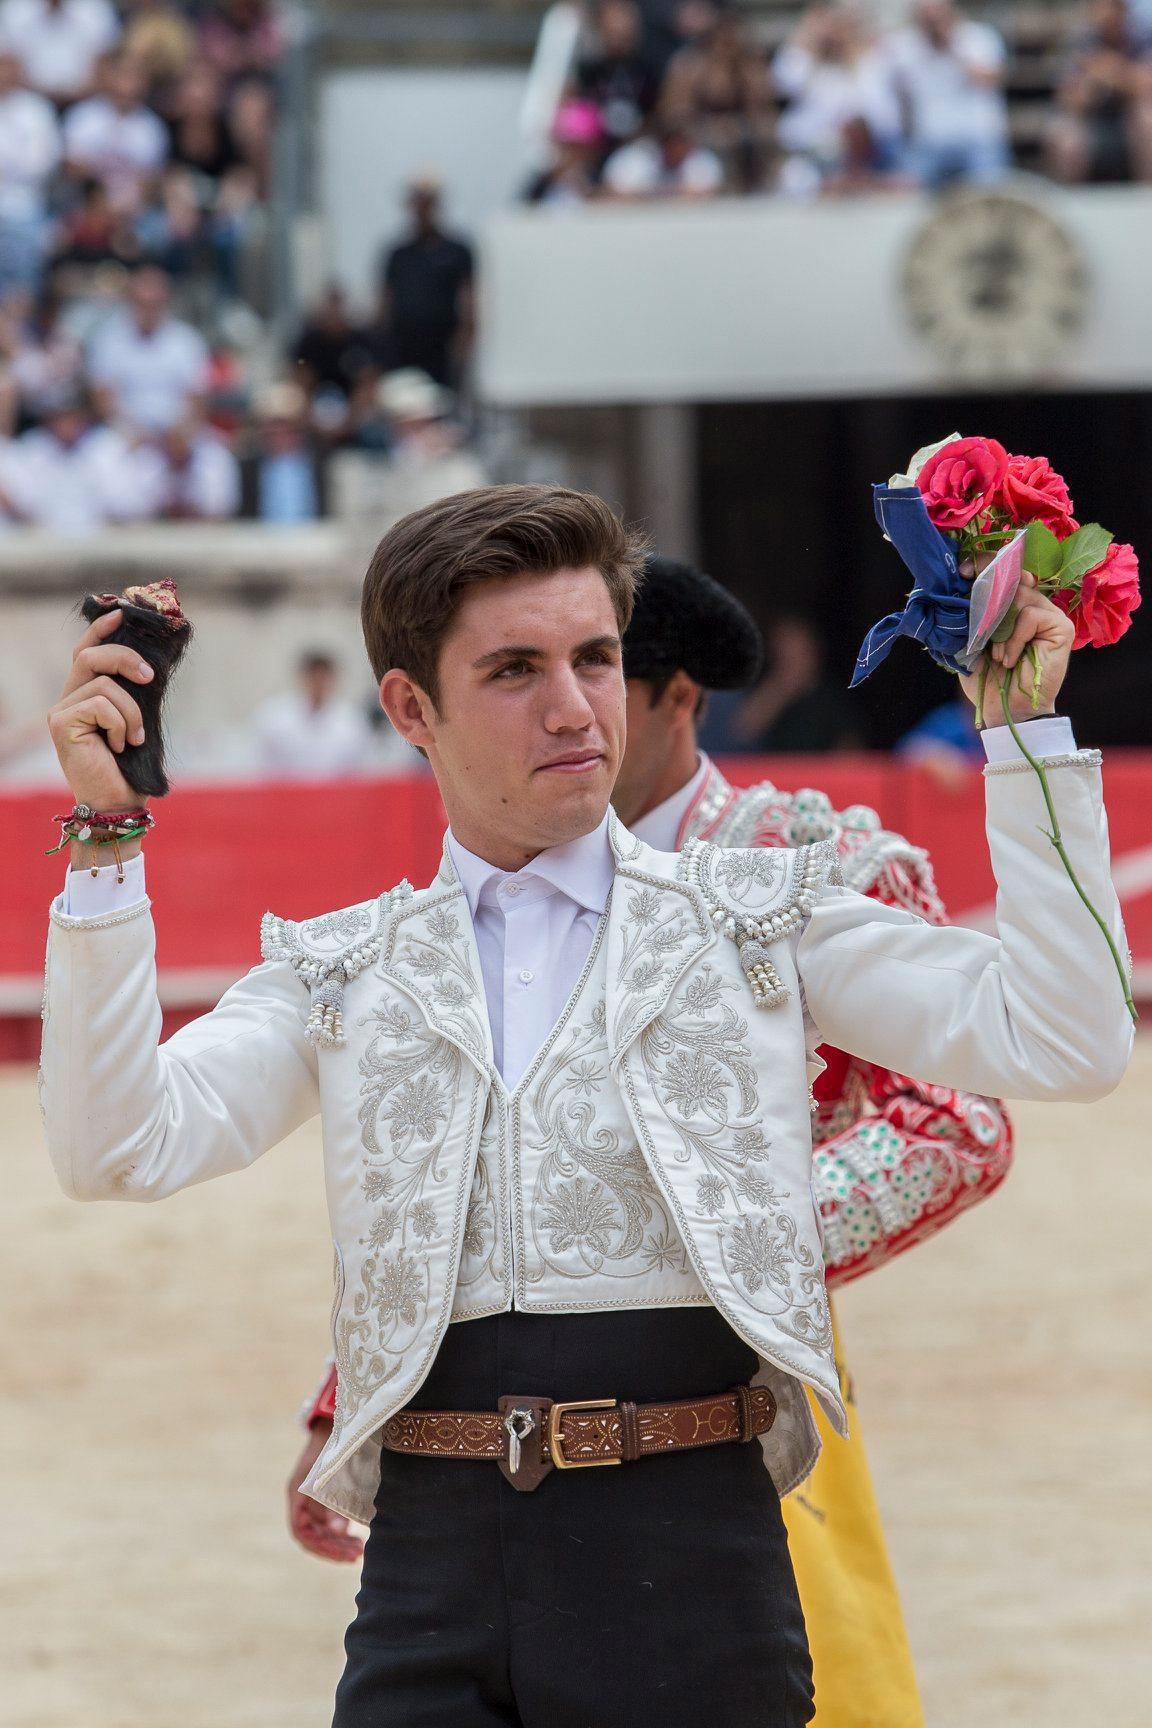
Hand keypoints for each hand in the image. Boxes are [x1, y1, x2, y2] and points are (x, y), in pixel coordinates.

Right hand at [47, 607, 153, 808]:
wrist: (119, 802)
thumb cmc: (131, 767)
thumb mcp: (138, 720)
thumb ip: (135, 693)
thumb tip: (152, 663)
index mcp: (84, 696)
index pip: (86, 653)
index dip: (101, 630)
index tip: (121, 614)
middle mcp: (68, 700)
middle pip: (91, 656)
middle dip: (124, 657)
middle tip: (149, 676)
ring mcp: (61, 712)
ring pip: (104, 684)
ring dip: (132, 711)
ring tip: (135, 739)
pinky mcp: (61, 724)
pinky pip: (100, 703)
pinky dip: (120, 723)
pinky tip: (120, 746)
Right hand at [287, 1421, 363, 1563]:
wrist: (339, 1416)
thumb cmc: (336, 1440)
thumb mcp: (334, 1468)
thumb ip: (335, 1497)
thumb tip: (339, 1531)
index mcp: (297, 1492)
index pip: (301, 1532)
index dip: (320, 1547)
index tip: (341, 1555)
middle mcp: (302, 1498)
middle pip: (313, 1534)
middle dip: (333, 1548)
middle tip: (357, 1555)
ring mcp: (313, 1496)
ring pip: (323, 1529)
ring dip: (339, 1542)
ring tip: (360, 1550)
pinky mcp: (326, 1493)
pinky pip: (330, 1519)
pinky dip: (342, 1530)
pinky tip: (358, 1535)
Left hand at [958, 571, 1074, 727]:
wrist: (1006, 709)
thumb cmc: (988, 679)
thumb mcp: (968, 642)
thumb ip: (967, 616)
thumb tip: (951, 589)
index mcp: (1010, 605)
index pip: (1002, 571)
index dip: (985, 564)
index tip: (963, 571)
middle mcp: (1031, 604)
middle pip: (1011, 577)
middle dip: (988, 593)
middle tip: (974, 611)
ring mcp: (1048, 614)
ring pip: (1019, 595)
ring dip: (1000, 626)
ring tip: (997, 654)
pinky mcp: (1061, 627)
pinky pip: (1031, 615)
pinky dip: (1014, 638)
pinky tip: (1009, 658)